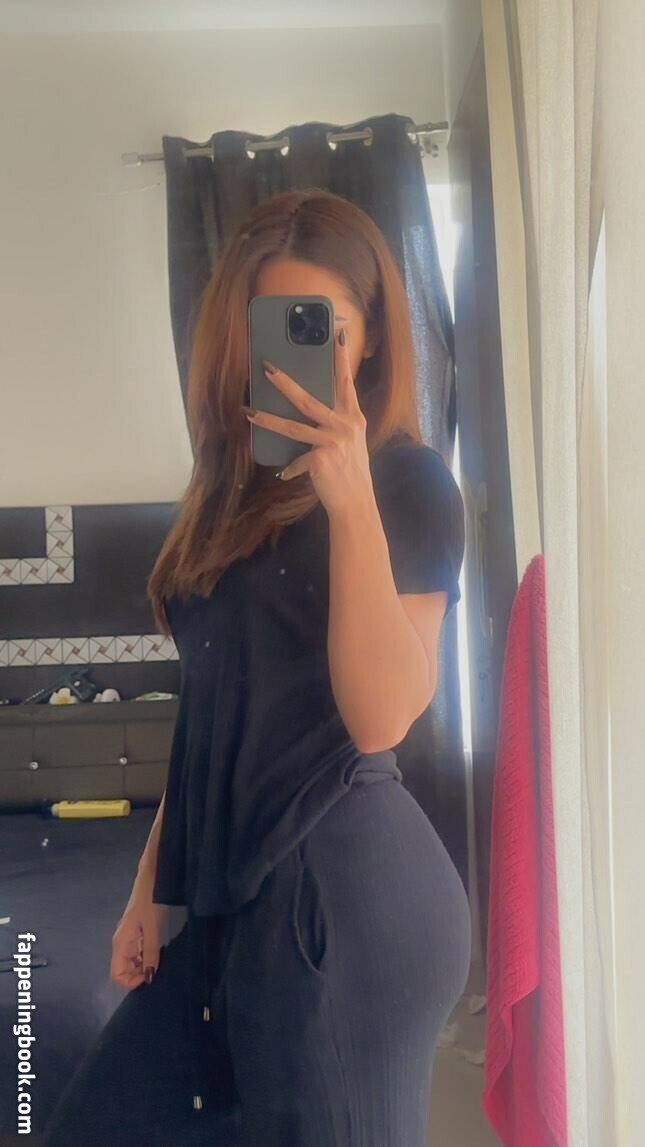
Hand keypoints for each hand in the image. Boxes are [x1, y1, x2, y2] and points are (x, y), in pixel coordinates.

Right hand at [110, 894, 167, 990]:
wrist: (151, 878)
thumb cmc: (150, 903)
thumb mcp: (153, 929)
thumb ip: (150, 954)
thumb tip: (149, 979)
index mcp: (120, 944)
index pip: (117, 975)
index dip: (132, 981)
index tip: (150, 974)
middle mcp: (121, 943)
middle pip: (124, 970)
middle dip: (139, 974)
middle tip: (157, 966)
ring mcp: (128, 938)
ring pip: (131, 962)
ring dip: (144, 965)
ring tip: (159, 958)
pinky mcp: (136, 932)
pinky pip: (137, 952)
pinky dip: (146, 955)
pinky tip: (158, 949)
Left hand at [244, 329, 373, 517]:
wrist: (356, 503)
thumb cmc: (350, 473)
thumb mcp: (349, 444)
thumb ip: (334, 427)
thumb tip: (308, 417)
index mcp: (353, 418)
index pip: (345, 383)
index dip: (341, 358)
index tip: (338, 334)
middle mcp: (345, 425)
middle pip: (308, 399)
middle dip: (285, 382)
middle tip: (267, 368)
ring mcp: (333, 441)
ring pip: (293, 426)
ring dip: (267, 418)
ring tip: (248, 411)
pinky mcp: (321, 457)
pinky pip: (297, 460)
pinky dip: (291, 468)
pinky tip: (286, 473)